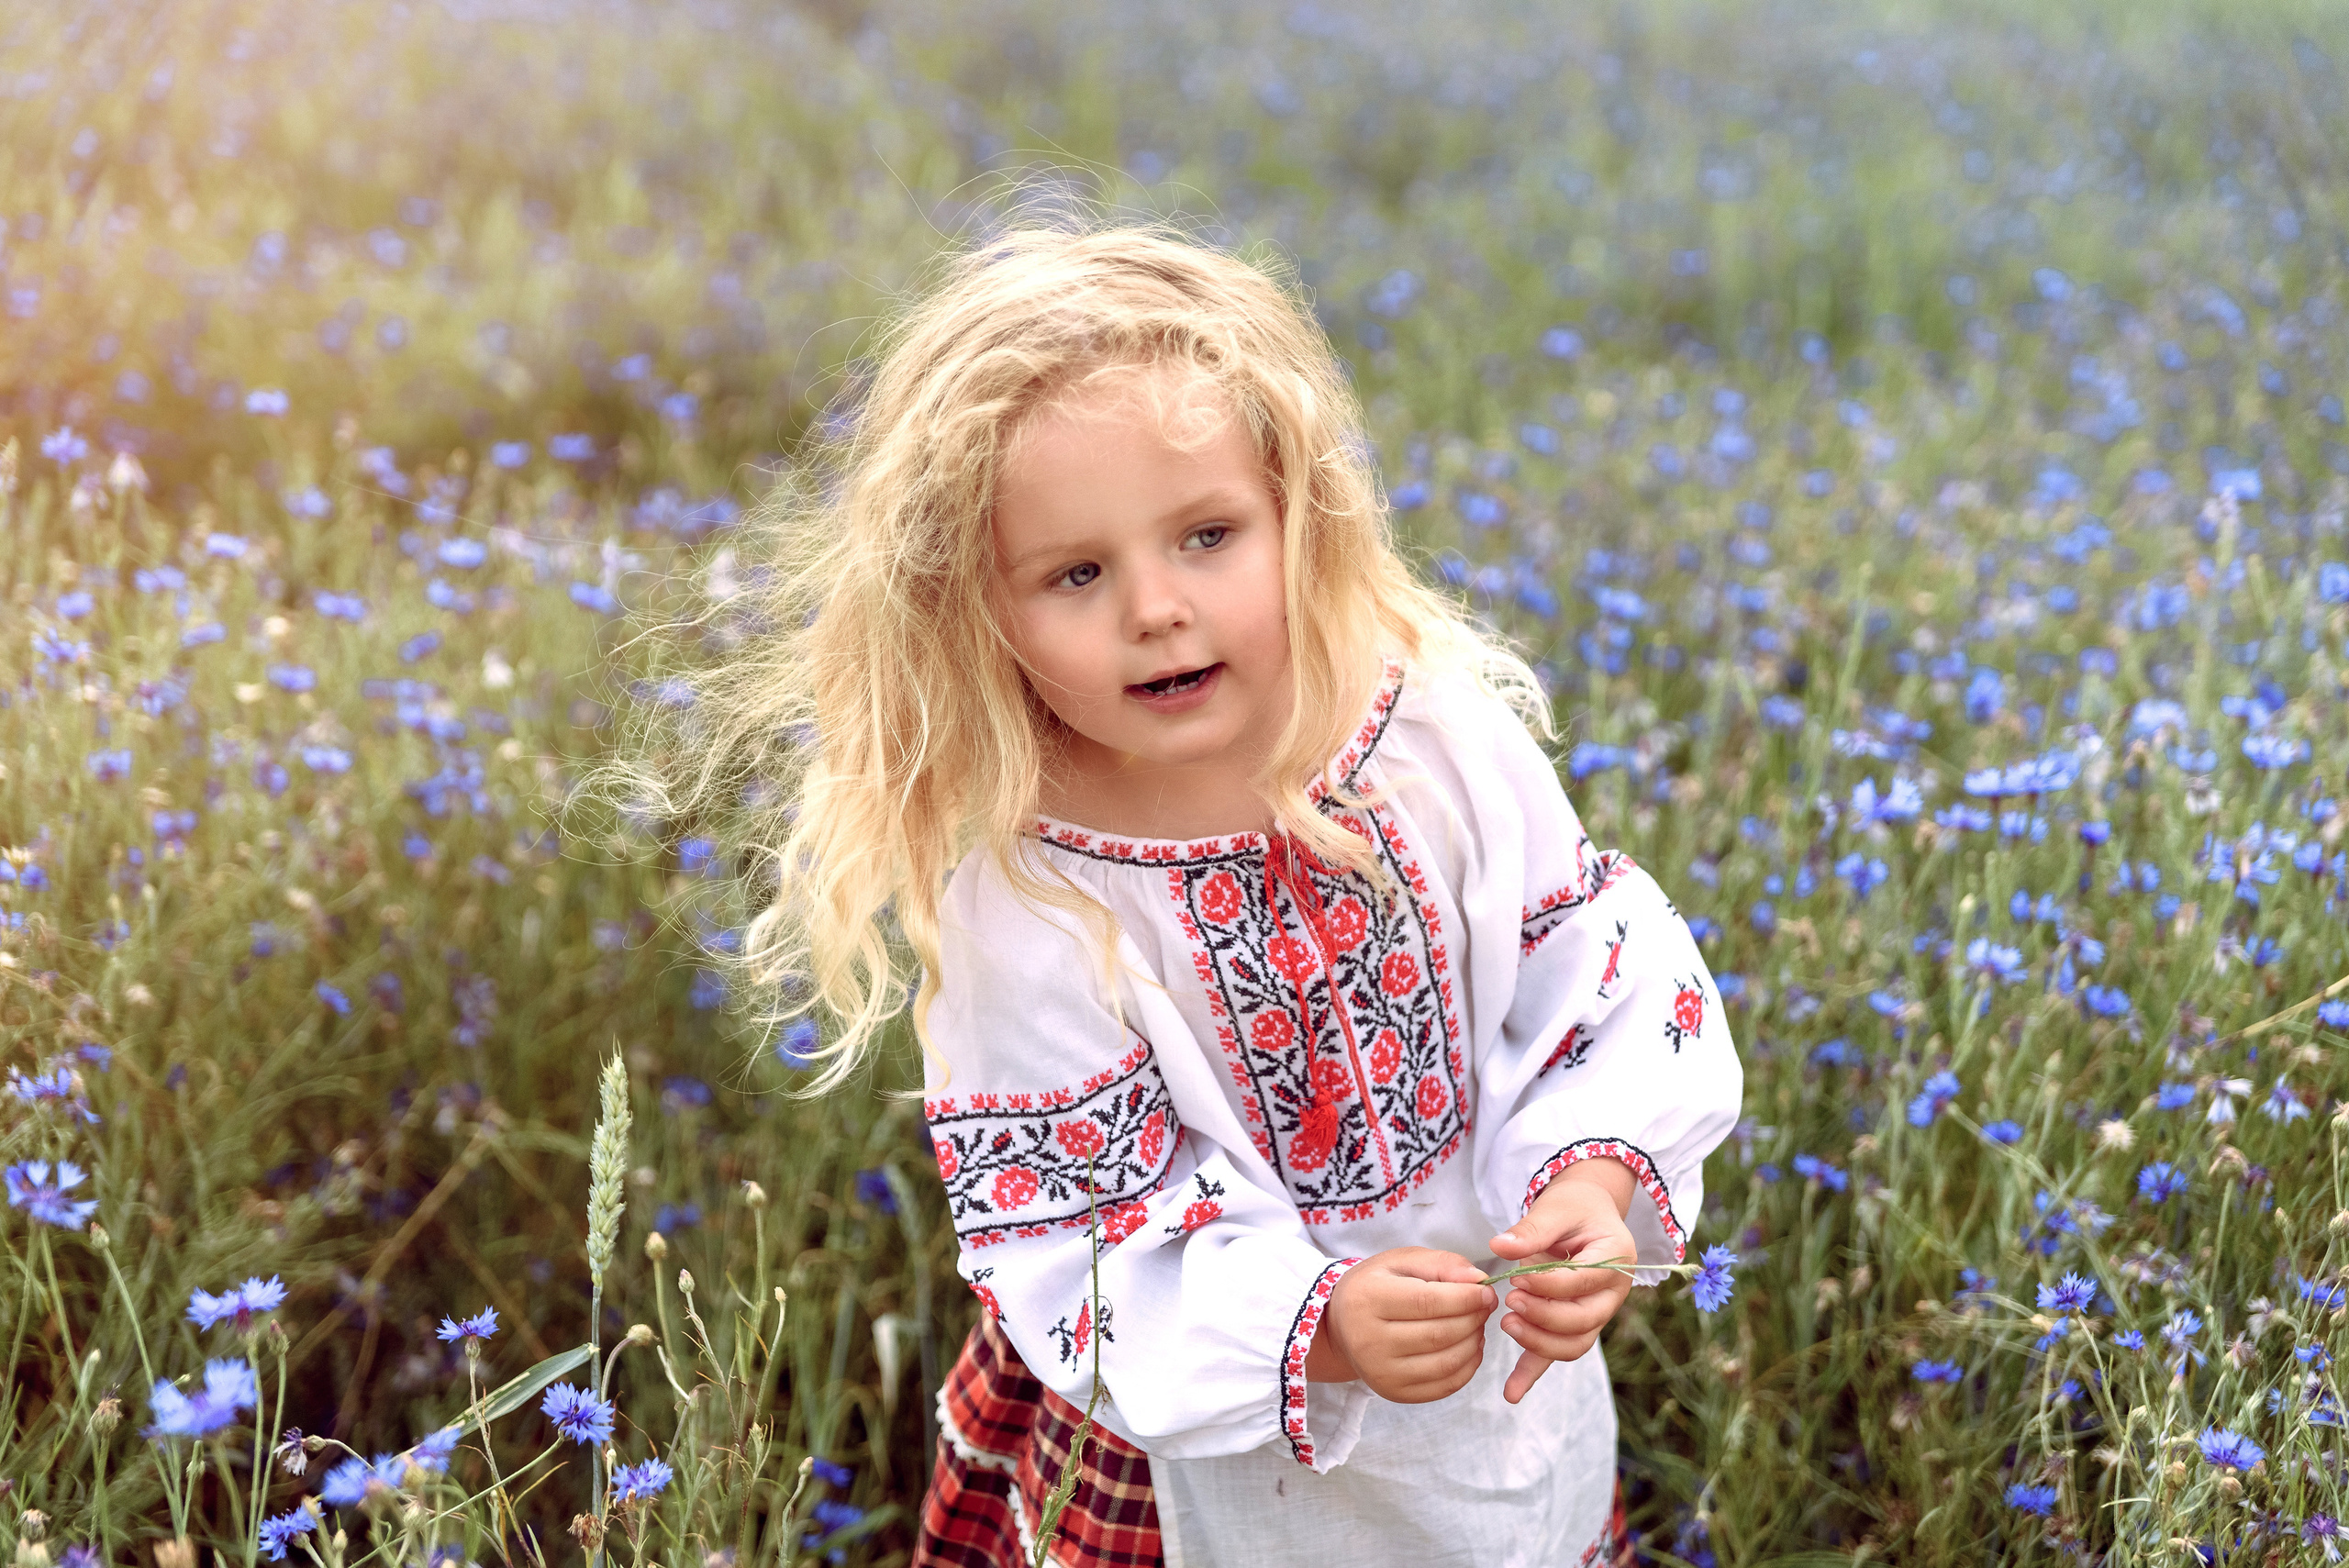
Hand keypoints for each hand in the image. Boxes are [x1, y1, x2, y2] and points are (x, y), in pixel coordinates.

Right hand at [1305, 1247, 1495, 1402]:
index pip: (1428, 1302)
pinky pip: (1444, 1386)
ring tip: (1476, 1325)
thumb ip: (1441, 1264)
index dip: (1466, 1298)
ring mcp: (1380, 1373)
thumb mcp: (1402, 1261)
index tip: (1487, 1292)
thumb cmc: (1377, 1286)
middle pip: (1439, 1334)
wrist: (1343, 1325)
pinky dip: (1467, 1367)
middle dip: (1473, 1319)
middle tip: (1485, 1307)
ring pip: (1445, 1363)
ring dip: (1473, 1342)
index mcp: (1367, 1299)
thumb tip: (1478, 1280)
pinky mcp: (1393, 1393)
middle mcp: (1369, 1341)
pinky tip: (1469, 1347)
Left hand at [1486, 1159, 1639, 1404]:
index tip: (1516, 1279)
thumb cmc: (1573, 1207)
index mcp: (1616, 1258)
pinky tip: (1510, 1392)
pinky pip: (1558, 1353)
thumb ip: (1531, 1229)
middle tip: (1511, 1301)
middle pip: (1584, 1320)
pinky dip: (1533, 1372)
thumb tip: (1499, 1247)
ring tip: (1507, 1325)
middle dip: (1545, 1316)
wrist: (1587, 1212)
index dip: (1549, 1285)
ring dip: (1539, 1342)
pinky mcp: (1577, 1326)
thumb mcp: (1555, 1208)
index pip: (1583, 1282)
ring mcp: (1597, 1313)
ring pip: (1575, 1343)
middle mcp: (1613, 1292)